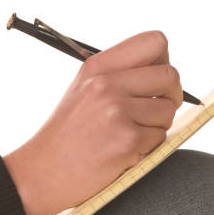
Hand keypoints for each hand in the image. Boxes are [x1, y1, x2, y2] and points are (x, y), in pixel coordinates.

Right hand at [3, 30, 182, 214]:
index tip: (154, 81)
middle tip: (156, 110)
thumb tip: (164, 71)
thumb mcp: (84, 89)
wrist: (42, 172)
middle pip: (170, 75)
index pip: (154, 42)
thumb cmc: (67, 133)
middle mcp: (106, 83)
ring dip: (157, 125)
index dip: (164, 61)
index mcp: (97, 65)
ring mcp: (116, 111)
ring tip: (130, 134)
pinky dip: (147, 147)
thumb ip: (118, 74)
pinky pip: (160, 138)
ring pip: (167, 110)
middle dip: (171, 95)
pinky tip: (123, 151)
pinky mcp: (126, 140)